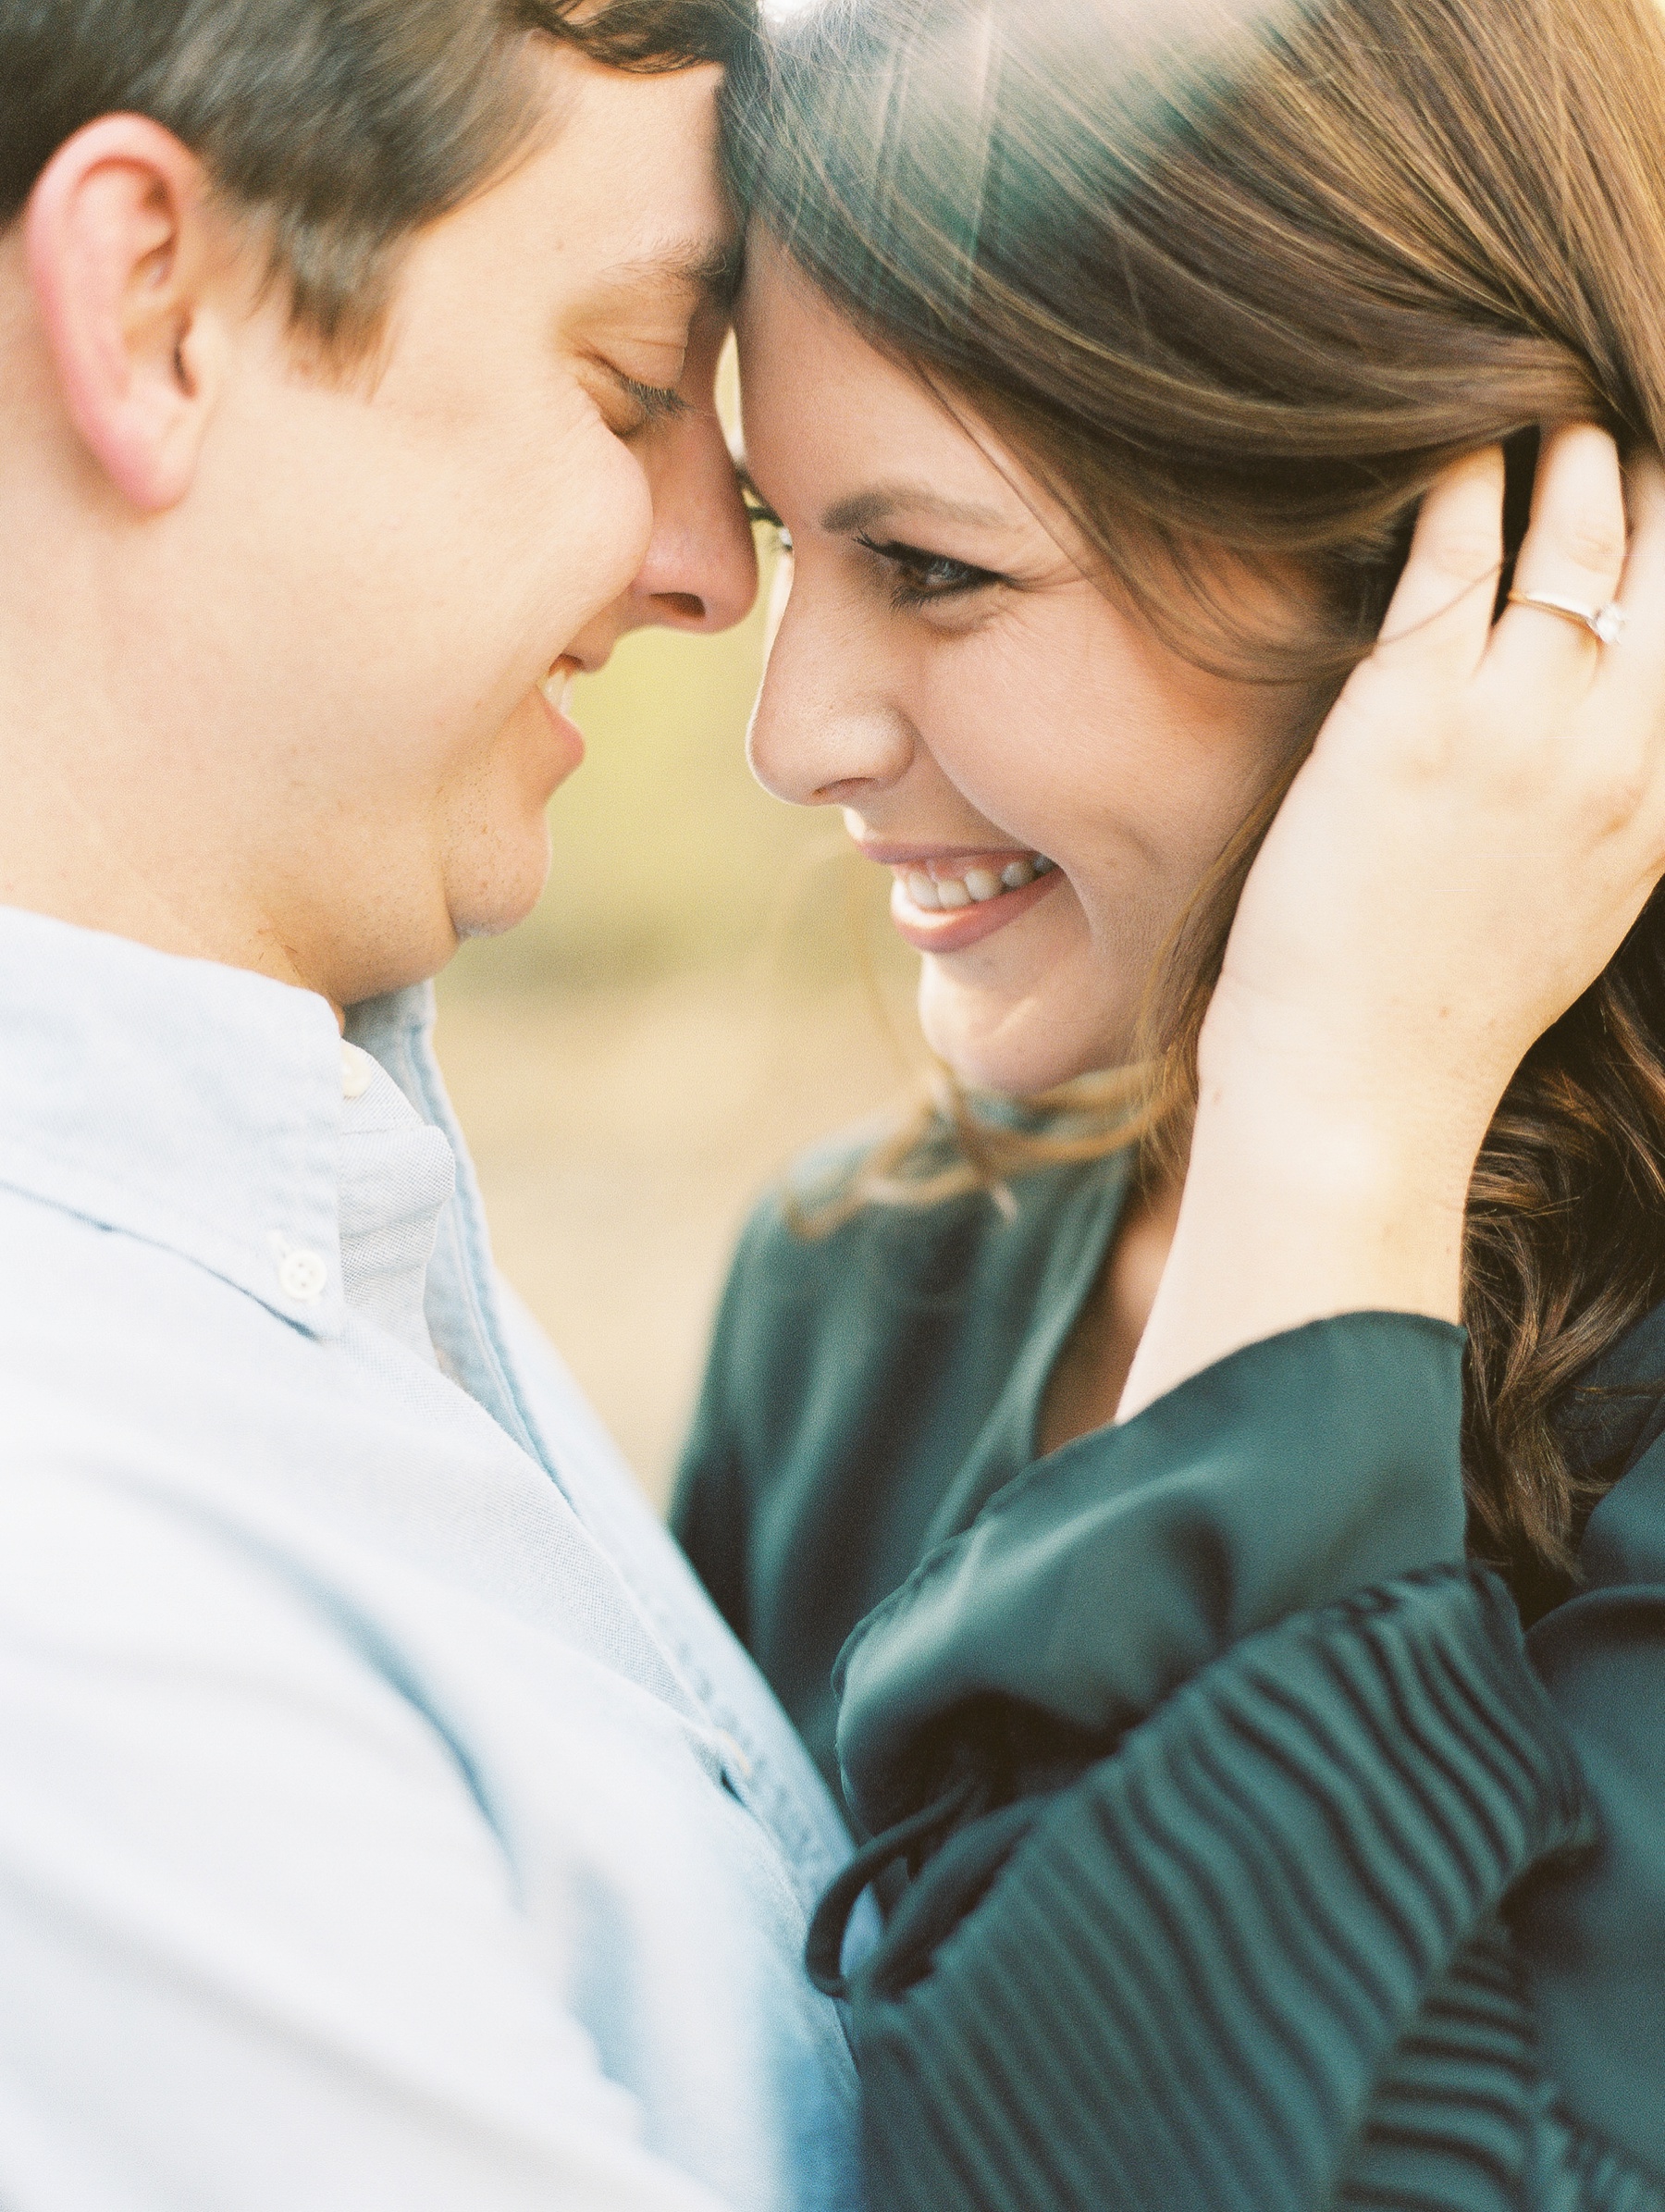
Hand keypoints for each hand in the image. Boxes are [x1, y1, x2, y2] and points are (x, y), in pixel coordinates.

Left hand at [1120, 425, 1664, 1418]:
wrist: (1360, 1089)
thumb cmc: (1448, 1006)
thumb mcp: (1587, 900)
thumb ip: (1621, 799)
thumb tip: (1621, 714)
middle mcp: (1621, 743)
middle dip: (1658, 462)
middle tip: (1631, 401)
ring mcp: (1520, 719)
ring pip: (1577, 522)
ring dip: (1568, 447)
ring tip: (1547, 405)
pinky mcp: (1410, 708)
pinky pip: (1451, 548)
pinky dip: (1456, 476)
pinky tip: (1450, 437)